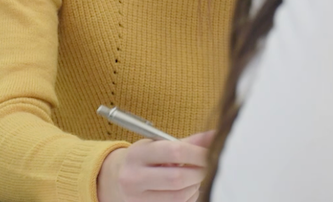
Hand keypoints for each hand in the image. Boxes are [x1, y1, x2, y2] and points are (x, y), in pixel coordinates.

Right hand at [98, 131, 215, 201]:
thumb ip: (188, 142)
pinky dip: (189, 197)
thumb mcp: (159, 145)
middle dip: (200, 172)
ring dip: (195, 187)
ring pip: (179, 196)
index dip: (198, 153)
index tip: (210, 152)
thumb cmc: (144, 160)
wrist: (116, 180)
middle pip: (178, 178)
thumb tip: (216, 136)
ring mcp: (137, 198)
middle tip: (208, 166)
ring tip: (196, 177)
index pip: (174, 151)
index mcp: (137, 154)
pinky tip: (188, 189)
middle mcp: (133, 177)